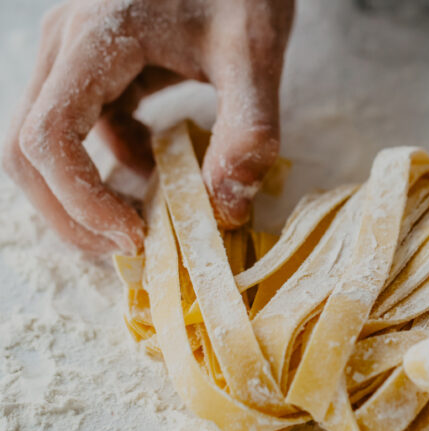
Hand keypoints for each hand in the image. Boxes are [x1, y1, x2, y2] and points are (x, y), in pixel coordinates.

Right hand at [2, 0, 293, 253]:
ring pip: (44, 143)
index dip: (80, 201)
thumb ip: (248, 129)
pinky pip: (77, 128)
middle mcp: (67, 46)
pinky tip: (153, 168)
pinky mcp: (92, 66)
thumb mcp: (254, 53)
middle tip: (127, 246)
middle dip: (69, 212)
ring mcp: (73, 56)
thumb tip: (227, 209)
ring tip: (141, 222)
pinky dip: (106, 163)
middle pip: (26, 149)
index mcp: (96, 39)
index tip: (136, 235)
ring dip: (82, 194)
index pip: (49, 137)